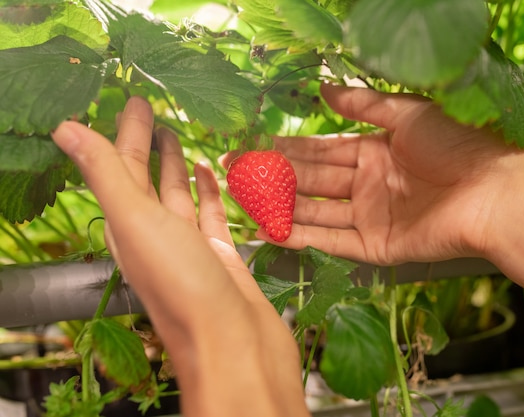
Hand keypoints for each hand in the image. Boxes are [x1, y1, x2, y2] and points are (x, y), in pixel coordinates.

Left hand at [51, 97, 308, 416]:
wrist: (235, 347)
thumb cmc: (185, 290)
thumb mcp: (138, 225)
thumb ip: (106, 176)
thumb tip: (64, 130)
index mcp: (129, 229)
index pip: (121, 169)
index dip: (123, 134)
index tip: (132, 102)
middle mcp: (156, 237)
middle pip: (146, 180)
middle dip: (146, 144)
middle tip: (152, 109)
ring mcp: (191, 248)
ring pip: (178, 197)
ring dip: (175, 167)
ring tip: (177, 135)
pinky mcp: (221, 257)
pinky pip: (211, 216)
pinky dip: (209, 193)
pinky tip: (211, 174)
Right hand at [243, 84, 523, 264]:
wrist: (494, 193)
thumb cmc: (456, 146)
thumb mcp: (409, 114)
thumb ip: (365, 105)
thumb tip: (325, 90)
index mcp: (376, 151)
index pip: (323, 151)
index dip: (289, 149)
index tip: (255, 147)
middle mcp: (369, 184)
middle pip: (314, 181)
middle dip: (275, 176)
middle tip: (236, 172)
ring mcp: (372, 217)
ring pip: (318, 212)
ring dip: (282, 207)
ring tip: (244, 201)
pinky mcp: (377, 247)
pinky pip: (334, 242)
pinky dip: (304, 237)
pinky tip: (273, 230)